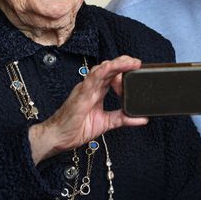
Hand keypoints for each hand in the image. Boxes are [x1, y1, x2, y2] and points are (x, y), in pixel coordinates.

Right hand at [28, 55, 147, 163]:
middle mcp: (91, 87)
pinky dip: (101, 72)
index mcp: (97, 92)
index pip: (113, 76)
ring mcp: (85, 89)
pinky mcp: (80, 94)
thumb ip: (122, 118)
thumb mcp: (106, 122)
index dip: (125, 73)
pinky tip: (110, 67)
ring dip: (116, 64)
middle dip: (123, 63)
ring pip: (101, 70)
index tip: (137, 74)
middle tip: (137, 62)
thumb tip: (142, 118)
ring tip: (130, 62)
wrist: (58, 137)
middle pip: (108, 68)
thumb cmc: (76, 128)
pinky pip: (91, 79)